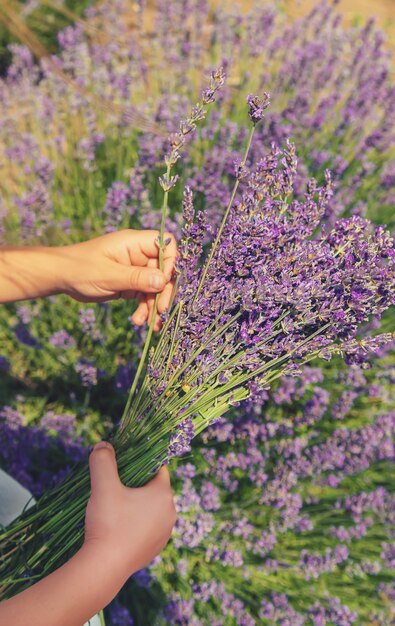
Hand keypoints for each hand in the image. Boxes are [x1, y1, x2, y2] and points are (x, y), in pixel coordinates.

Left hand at [62, 230, 177, 330]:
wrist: (60, 277)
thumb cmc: (81, 268)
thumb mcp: (109, 274)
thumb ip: (136, 278)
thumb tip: (163, 281)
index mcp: (134, 243)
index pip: (166, 245)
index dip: (171, 262)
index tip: (165, 281)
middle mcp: (138, 255)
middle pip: (164, 271)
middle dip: (163, 292)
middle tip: (161, 311)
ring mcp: (135, 270)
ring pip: (155, 287)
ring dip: (154, 305)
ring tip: (150, 323)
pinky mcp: (130, 284)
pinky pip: (144, 296)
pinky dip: (144, 309)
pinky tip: (138, 320)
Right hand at [84, 442, 175, 575]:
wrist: (104, 568)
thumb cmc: (108, 523)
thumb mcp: (103, 485)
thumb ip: (103, 460)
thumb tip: (103, 445)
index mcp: (164, 494)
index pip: (157, 468)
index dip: (140, 463)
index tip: (123, 464)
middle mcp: (170, 513)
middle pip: (154, 488)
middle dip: (135, 484)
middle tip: (113, 485)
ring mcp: (164, 534)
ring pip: (150, 509)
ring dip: (135, 505)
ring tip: (113, 507)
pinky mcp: (154, 550)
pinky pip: (146, 528)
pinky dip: (134, 524)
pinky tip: (117, 527)